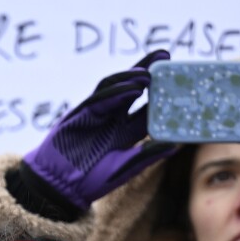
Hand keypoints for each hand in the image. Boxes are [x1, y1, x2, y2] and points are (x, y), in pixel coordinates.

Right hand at [21, 50, 176, 210]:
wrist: (60, 185)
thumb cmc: (91, 181)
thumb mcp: (124, 168)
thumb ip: (146, 155)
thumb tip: (175, 145)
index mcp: (126, 133)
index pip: (148, 109)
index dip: (163, 95)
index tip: (180, 81)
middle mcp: (114, 119)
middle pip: (135, 90)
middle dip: (149, 71)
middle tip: (165, 55)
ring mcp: (99, 114)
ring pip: (119, 88)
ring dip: (134, 76)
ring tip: (151, 70)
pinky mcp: (83, 112)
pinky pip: (101, 97)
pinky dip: (117, 90)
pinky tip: (133, 86)